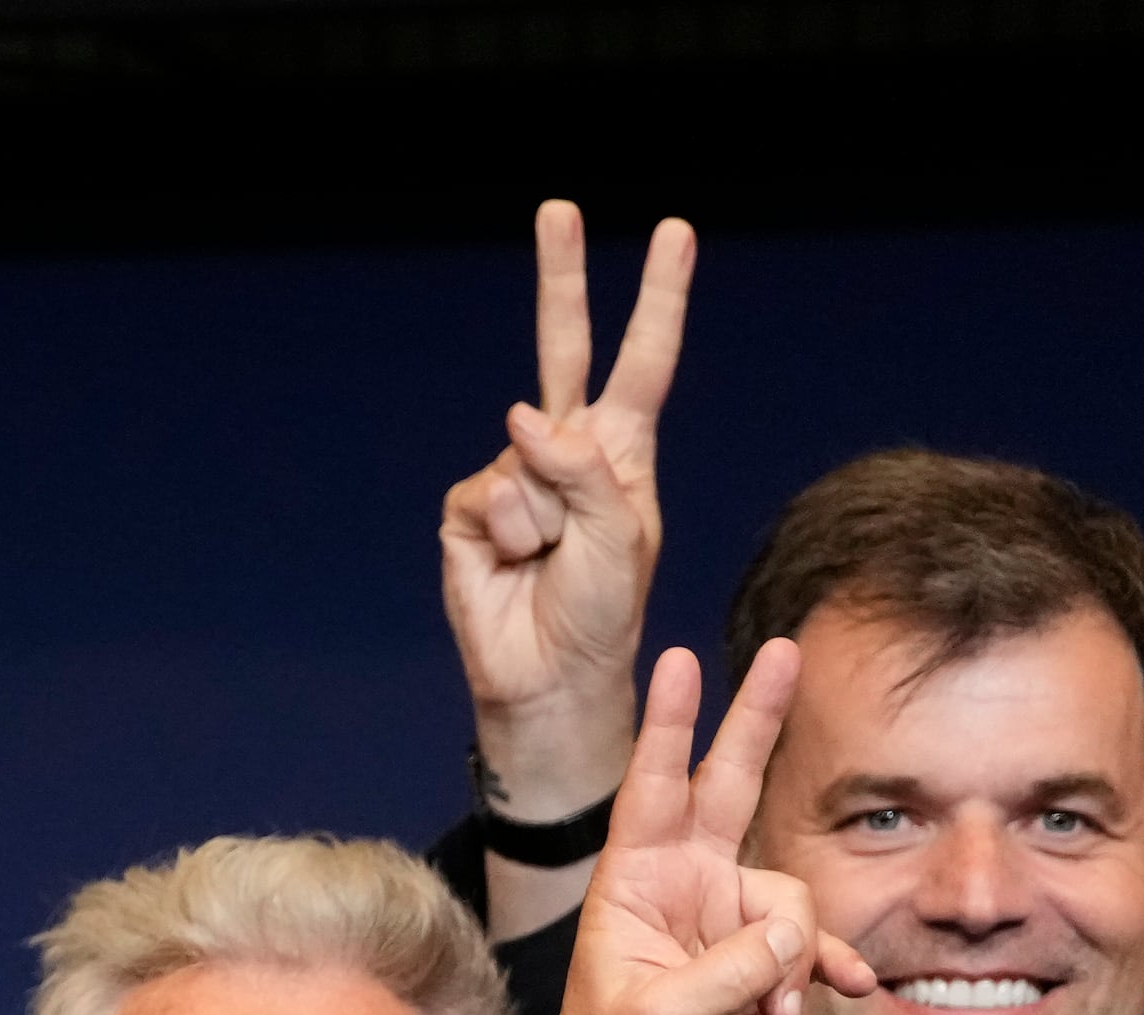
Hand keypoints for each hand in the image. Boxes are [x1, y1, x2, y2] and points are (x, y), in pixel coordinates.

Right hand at [439, 203, 690, 829]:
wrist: (550, 678)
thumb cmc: (602, 613)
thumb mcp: (622, 536)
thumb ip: (582, 469)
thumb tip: (519, 416)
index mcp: (621, 452)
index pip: (643, 358)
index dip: (658, 297)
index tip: (675, 232)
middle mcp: (567, 452)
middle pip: (562, 347)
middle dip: (560, 277)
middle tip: (559, 208)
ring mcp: (513, 479)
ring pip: (524, 458)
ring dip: (542, 518)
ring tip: (547, 563)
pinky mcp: (468, 512)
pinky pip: (486, 498)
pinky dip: (504, 536)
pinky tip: (511, 567)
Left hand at [514, 640, 876, 1014]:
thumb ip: (727, 975)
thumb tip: (793, 938)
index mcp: (638, 887)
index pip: (653, 789)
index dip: (668, 726)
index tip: (678, 659)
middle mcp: (685, 889)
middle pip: (729, 789)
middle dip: (757, 723)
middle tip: (784, 651)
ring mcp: (725, 924)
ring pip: (793, 901)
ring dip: (798, 955)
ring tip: (774, 1013)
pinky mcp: (759, 966)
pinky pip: (813, 949)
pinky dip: (830, 969)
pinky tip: (848, 993)